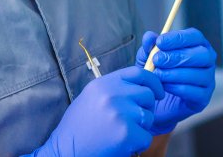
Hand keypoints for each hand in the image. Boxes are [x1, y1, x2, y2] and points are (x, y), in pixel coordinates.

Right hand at [29, 66, 163, 156]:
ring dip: (141, 128)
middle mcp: (114, 94)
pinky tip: (122, 145)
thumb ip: (115, 88)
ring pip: (149, 116)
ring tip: (122, 133)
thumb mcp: (92, 97)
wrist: (64, 151)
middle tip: (132, 121)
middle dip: (146, 108)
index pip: (139, 73)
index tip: (158, 92)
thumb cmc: (79, 127)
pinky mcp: (126, 133)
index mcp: (105, 83)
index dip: (153, 82)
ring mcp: (121, 113)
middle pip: (148, 95)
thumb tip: (141, 85)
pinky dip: (138, 144)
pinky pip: (146, 137)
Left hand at [136, 28, 216, 134]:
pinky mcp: (204, 98)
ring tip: (157, 74)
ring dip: (175, 73)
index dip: (178, 38)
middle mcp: (207, 61)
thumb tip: (149, 37)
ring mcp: (208, 80)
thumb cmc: (158, 74)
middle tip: (157, 60)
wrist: (157, 102)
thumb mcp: (148, 58)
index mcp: (197, 45)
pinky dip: (177, 88)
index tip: (160, 42)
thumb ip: (149, 47)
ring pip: (198, 73)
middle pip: (201, 54)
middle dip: (177, 56)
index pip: (194, 36)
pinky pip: (194, 91)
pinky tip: (164, 87)